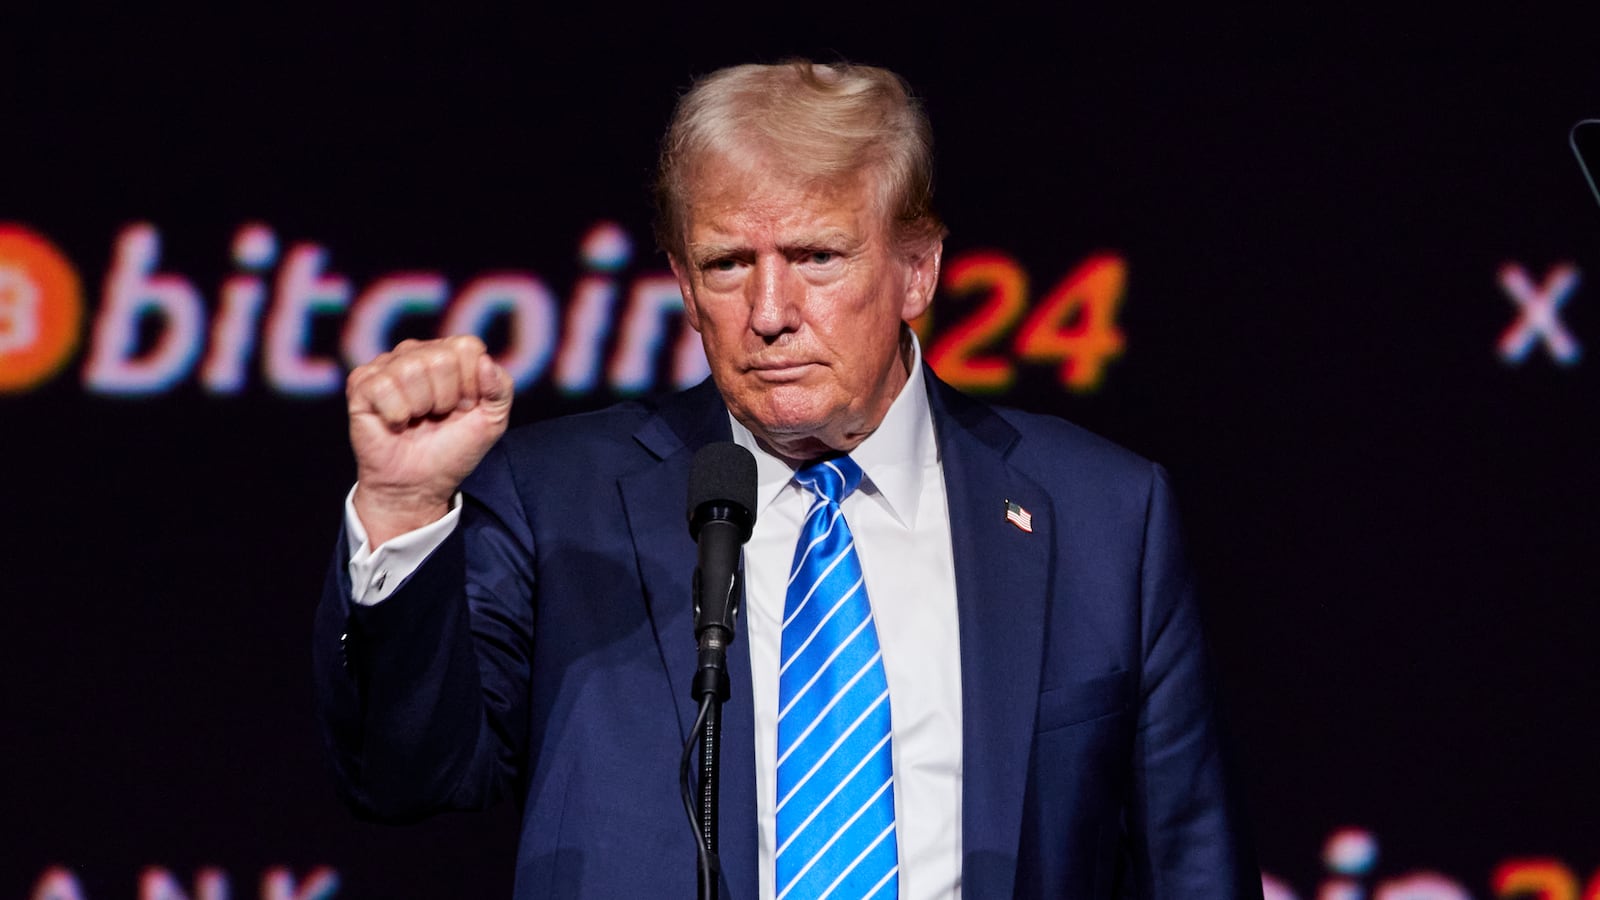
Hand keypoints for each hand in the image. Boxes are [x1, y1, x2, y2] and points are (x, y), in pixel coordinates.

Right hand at [346, 336, 513, 545]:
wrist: (419, 484)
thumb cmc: (453, 449)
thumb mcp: (492, 421)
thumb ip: (501, 388)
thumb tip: (485, 361)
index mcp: (449, 354)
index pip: (467, 347)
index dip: (471, 384)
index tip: (464, 408)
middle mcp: (416, 353)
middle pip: (441, 358)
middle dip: (446, 398)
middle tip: (437, 417)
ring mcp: (386, 366)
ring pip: (411, 369)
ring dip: (421, 407)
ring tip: (416, 420)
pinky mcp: (361, 384)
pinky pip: (384, 387)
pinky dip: (396, 415)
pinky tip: (396, 423)